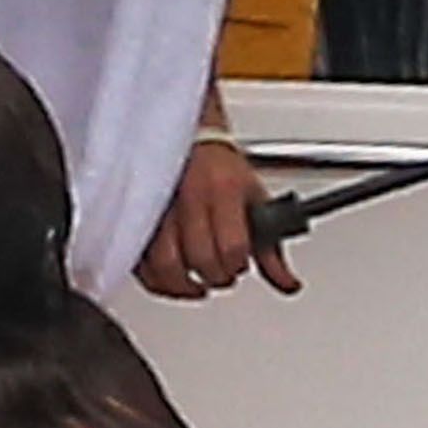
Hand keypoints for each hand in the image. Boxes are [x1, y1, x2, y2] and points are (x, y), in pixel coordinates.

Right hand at [135, 137, 300, 299]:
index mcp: (223, 190)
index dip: (238, 264)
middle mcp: (189, 198)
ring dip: (184, 285)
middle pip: (200, 259)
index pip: (232, 246)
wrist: (189, 142)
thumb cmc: (222, 170)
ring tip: (197, 284)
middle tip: (221, 273)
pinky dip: (157, 282)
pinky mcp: (138, 219)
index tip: (239, 262)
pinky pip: (142, 264)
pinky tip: (171, 281)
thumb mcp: (255, 200)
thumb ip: (272, 248)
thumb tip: (288, 285)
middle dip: (215, 276)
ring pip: (166, 266)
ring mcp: (159, 209)